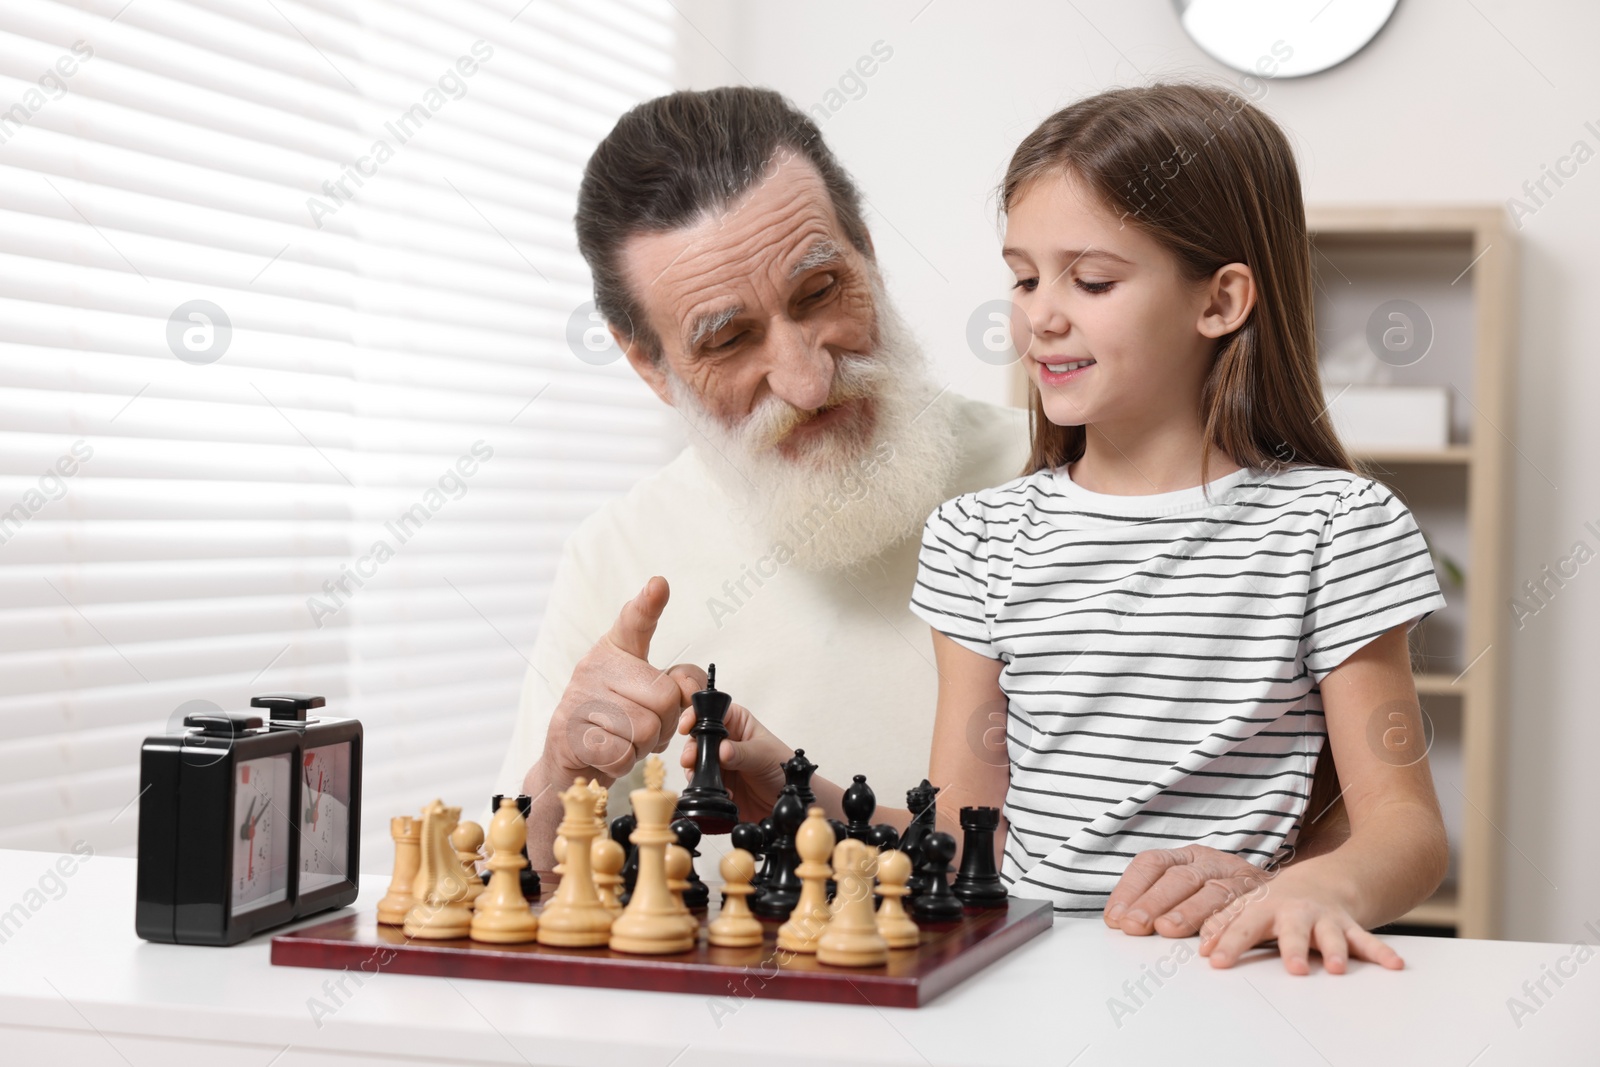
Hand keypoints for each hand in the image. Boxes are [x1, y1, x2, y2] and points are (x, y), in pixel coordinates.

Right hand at [538, 576, 703, 786]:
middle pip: (665, 697)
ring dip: (643, 747)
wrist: (571, 761)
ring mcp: (578, 698)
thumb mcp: (648, 697)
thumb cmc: (617, 724)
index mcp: (615, 651)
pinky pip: (622, 754)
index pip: (633, 622)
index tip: (659, 585)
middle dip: (665, 725)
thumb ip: (676, 686)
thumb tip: (689, 691)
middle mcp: (593, 666)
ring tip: (624, 741)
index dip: (647, 604)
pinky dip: (623, 764)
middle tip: (644, 730)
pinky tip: (607, 755)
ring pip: (645, 729)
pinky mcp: (568, 733)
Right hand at [676, 702, 790, 822]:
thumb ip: (742, 753)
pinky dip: (704, 786)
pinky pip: (701, 782)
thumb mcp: (764, 756)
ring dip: (694, 768)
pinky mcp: (717, 782)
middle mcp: (725, 740)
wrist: (787, 799)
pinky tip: (722, 792)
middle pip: (698, 737)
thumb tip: (721, 750)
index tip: (687, 726)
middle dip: (691, 747)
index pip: (712, 711)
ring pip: (695, 760)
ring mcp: (719, 762)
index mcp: (738, 723)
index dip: (696, 715)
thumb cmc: (784, 768)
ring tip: (700, 776)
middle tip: (691, 759)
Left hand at [1103, 844, 1271, 938]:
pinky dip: (1225, 926)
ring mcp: (1237, 877)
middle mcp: (1210, 862)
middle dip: (1153, 902)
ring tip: (1166, 930)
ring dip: (1187, 912)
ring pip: (1210, 891)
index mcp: (1186, 856)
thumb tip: (1116, 920)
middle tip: (1134, 925)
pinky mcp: (1260, 897)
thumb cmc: (1221, 891)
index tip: (1115, 917)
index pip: (1151, 864)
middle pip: (1179, 878)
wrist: (1285, 889)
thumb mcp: (1187, 886)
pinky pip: (1243, 910)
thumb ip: (1155, 900)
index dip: (1131, 888)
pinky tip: (1209, 941)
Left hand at [1197, 865, 1403, 974]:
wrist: (1324, 879)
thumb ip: (1225, 926)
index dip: (1229, 944)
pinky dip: (1382, 953)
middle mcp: (1297, 913)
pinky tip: (1395, 965)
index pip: (1244, 927)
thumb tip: (1202, 948)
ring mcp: (1325, 920)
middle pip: (1293, 931)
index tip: (1216, 962)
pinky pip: (1368, 941)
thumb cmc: (1279, 901)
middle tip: (1294, 968)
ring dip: (1336, 950)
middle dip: (1293, 948)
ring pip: (1332, 935)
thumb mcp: (1249, 908)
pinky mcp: (1350, 927)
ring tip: (1337, 968)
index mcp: (1267, 909)